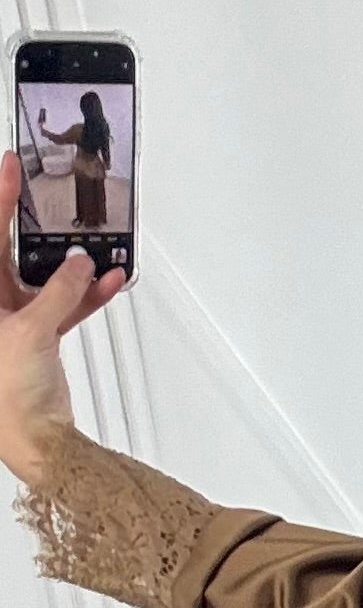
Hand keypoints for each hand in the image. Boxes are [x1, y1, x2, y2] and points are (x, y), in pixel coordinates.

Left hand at [0, 148, 125, 486]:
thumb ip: (57, 291)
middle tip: (49, 191)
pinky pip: (66, 306)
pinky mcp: (40, 338)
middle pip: (10, 251)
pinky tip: (108, 280)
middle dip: (34, 225)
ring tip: (94, 243)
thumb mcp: (30, 331)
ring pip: (45, 278)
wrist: (35, 441)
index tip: (10, 166)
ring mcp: (15, 320)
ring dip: (72, 265)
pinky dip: (87, 295)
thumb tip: (79, 263)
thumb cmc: (9, 395)